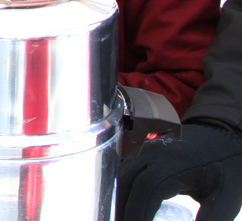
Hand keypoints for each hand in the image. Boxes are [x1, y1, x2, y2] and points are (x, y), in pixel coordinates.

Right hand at [117, 121, 241, 220]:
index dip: (137, 213)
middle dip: (123, 209)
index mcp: (174, 165)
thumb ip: (210, 220)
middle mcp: (154, 154)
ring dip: (119, 199)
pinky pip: (126, 170)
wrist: (226, 136)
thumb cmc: (229, 167)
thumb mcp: (227, 198)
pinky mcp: (145, 151)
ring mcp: (147, 150)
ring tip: (123, 216)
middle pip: (126, 183)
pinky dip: (123, 188)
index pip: (146, 191)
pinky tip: (126, 203)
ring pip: (122, 175)